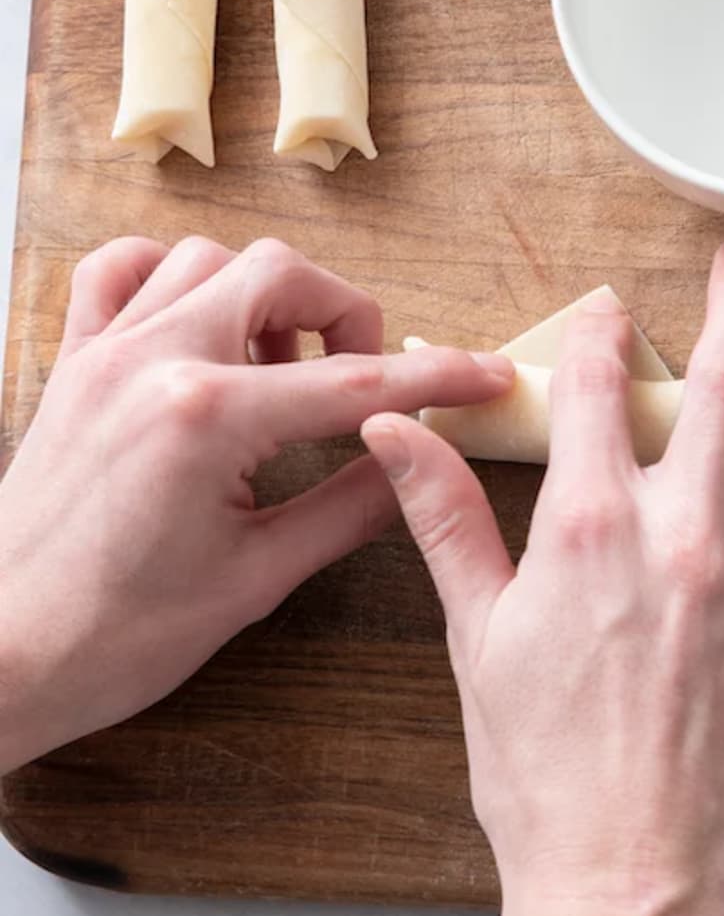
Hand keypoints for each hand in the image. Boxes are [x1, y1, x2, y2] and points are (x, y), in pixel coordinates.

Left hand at [0, 235, 512, 770]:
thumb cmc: (116, 635)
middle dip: (345, 315)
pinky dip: (171, 276)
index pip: (352, 384)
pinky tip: (199, 328)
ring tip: (283, 366)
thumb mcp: (257, 578)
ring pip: (207, 260)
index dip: (434, 379)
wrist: (5, 656)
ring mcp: (104, 353)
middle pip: (281, 276)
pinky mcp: (73, 365)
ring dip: (265, 296)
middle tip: (364, 380)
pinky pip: (120, 271)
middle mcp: (153, 361)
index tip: (484, 374)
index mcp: (206, 418)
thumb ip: (348, 508)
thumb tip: (410, 465)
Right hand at [365, 235, 723, 915]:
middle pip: (722, 385)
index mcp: (589, 530)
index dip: (600, 335)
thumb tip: (393, 431)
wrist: (627, 886)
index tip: (609, 310)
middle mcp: (684, 536)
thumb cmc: (542, 774)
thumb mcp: (477, 639)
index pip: (594, 391)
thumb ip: (445, 520)